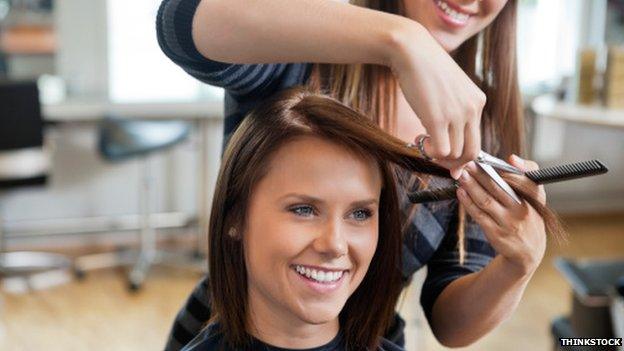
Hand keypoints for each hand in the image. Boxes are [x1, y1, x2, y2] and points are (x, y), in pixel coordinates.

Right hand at [391, 23, 484, 178]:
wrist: (412, 51)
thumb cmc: (425, 69)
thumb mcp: (450, 88)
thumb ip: (454, 109)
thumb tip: (447, 135)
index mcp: (478, 101)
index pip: (477, 139)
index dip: (462, 154)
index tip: (447, 157)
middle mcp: (472, 109)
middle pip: (471, 152)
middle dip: (453, 162)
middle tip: (435, 156)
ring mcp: (457, 114)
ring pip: (455, 154)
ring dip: (437, 155)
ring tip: (422, 140)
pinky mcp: (438, 119)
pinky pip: (440, 150)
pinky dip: (429, 152)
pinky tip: (419, 139)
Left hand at [455, 155, 546, 276]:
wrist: (528, 252)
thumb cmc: (527, 216)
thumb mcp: (535, 197)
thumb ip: (526, 175)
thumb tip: (511, 158)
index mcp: (534, 199)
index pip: (523, 181)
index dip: (506, 170)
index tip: (488, 161)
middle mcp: (522, 211)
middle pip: (498, 188)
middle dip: (481, 175)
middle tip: (467, 164)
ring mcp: (508, 224)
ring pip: (486, 201)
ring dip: (471, 187)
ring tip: (461, 176)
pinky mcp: (496, 234)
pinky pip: (479, 215)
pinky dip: (468, 203)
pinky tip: (460, 192)